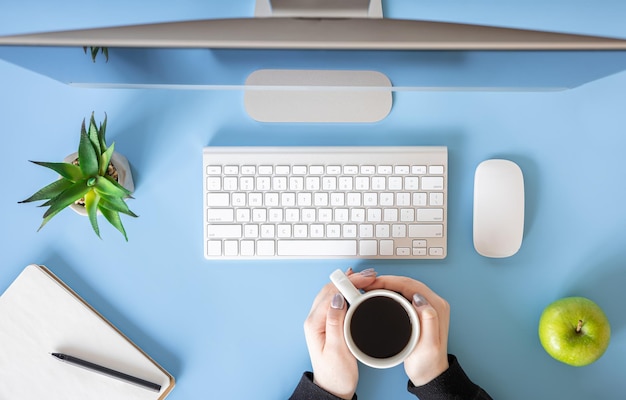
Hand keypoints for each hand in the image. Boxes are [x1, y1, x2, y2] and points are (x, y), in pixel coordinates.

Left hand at [303, 268, 376, 398]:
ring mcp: (320, 321)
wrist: (333, 388)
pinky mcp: (328, 323)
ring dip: (348, 283)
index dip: (349, 283)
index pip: (331, 294)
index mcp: (315, 324)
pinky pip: (336, 301)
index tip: (365, 279)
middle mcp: (314, 319)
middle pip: (331, 290)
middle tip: (370, 276)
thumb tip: (338, 299)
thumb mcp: (338, 350)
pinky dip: (347, 292)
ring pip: (333, 293)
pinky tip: (355, 289)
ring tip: (365, 278)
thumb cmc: (336, 374)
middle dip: (350, 279)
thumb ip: (336, 323)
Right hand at [364, 275, 449, 386]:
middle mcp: (434, 303)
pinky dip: (391, 291)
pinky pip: (404, 294)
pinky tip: (381, 294)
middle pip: (407, 283)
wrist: (430, 374)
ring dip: (388, 284)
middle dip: (386, 280)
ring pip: (405, 287)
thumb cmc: (428, 362)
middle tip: (367, 283)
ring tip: (371, 287)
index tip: (373, 283)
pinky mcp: (420, 311)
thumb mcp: (429, 345)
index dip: (390, 281)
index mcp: (437, 307)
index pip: (411, 285)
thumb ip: (429, 322)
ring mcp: (427, 306)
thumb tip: (421, 300)